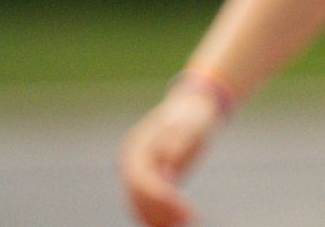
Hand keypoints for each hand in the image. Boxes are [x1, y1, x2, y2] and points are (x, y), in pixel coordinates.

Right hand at [118, 89, 220, 225]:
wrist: (192, 108)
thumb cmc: (191, 118)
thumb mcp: (188, 127)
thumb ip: (175, 145)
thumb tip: (165, 168)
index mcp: (136, 147)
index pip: (141, 179)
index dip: (160, 199)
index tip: (184, 210)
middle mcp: (131, 162)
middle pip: (137, 196)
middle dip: (160, 212)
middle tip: (186, 221)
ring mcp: (137, 172)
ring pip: (139, 205)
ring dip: (158, 218)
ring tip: (185, 223)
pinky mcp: (150, 180)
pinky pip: (147, 204)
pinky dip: (160, 216)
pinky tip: (179, 221)